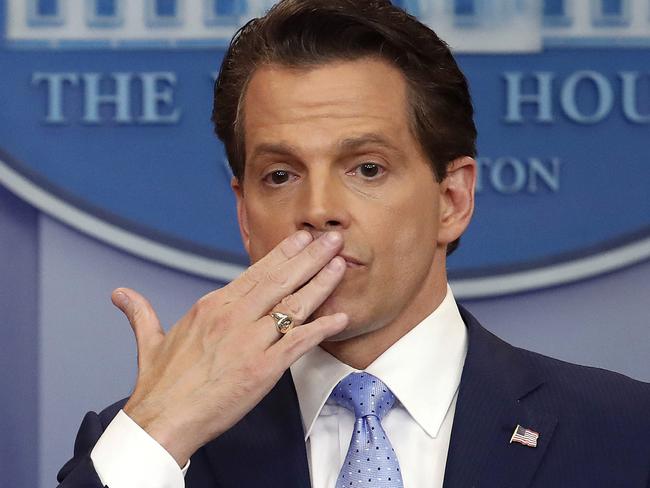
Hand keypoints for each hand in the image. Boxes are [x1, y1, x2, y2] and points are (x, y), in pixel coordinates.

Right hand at [110, 231, 347, 465]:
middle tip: (333, 238)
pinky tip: (341, 317)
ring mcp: (249, 341)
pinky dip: (322, 329)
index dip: (283, 254)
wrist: (161, 422)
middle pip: (280, 280)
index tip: (302, 239)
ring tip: (341, 264)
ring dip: (321, 283)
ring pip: (293, 305)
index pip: (255, 272)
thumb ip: (141, 313)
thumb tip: (121, 295)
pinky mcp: (262, 369)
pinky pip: (299, 343)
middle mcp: (233, 317)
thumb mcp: (150, 341)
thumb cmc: (159, 385)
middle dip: (311, 257)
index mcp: (211, 306)